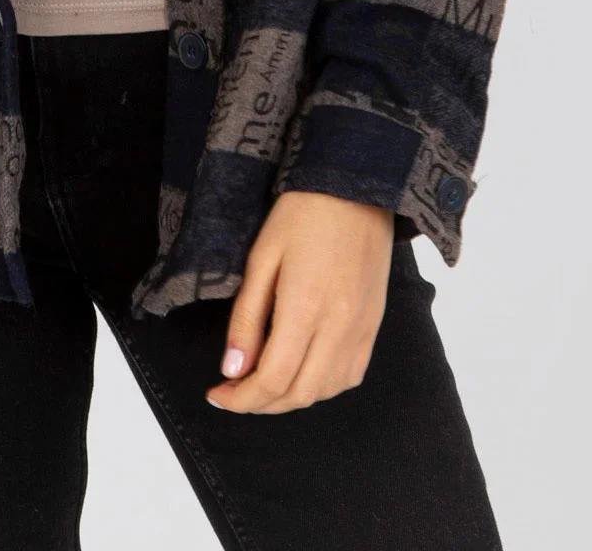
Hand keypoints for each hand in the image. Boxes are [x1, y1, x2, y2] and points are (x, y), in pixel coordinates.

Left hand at [206, 190, 394, 413]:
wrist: (356, 189)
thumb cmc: (301, 215)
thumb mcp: (261, 258)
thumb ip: (247, 318)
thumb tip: (233, 369)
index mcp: (306, 308)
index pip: (273, 378)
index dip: (242, 398)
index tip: (217, 395)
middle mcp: (340, 327)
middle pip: (299, 394)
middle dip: (260, 404)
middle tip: (232, 393)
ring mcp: (362, 330)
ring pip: (325, 392)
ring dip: (290, 399)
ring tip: (260, 384)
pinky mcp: (374, 326)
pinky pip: (349, 377)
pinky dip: (320, 388)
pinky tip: (299, 373)